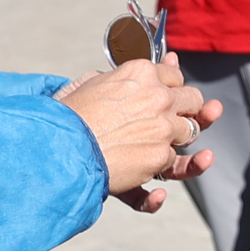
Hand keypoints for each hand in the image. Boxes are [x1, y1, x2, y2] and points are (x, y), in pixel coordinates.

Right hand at [57, 54, 222, 211]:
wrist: (57, 145)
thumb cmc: (68, 116)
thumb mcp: (92, 83)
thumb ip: (124, 76)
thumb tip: (161, 64)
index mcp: (141, 72)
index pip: (174, 76)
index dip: (171, 88)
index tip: (165, 97)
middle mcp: (158, 97)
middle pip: (192, 100)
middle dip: (187, 110)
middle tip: (173, 120)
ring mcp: (163, 128)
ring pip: (191, 132)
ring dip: (181, 140)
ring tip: (162, 150)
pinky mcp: (160, 157)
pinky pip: (173, 165)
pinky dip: (161, 175)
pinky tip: (155, 186)